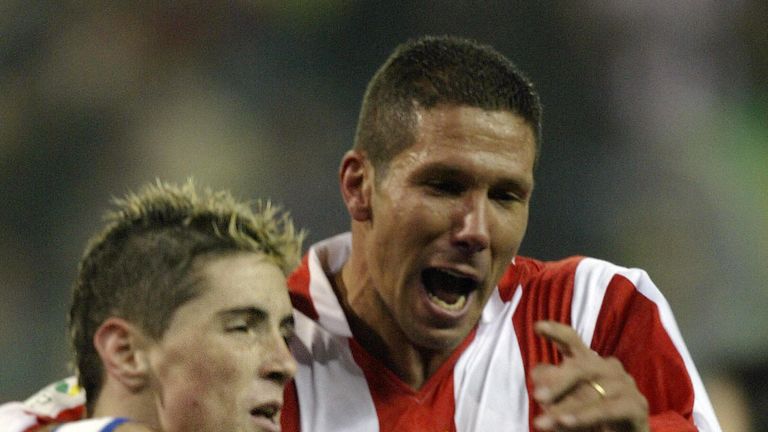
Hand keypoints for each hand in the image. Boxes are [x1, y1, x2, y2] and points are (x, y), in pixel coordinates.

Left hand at [531, 320, 648, 430]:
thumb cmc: (590, 418)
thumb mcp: (565, 400)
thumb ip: (552, 386)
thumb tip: (537, 373)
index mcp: (588, 362)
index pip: (572, 341)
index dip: (557, 332)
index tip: (538, 327)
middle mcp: (608, 367)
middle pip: (581, 366)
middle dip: (557, 382)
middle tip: (538, 397)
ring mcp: (625, 384)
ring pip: (591, 391)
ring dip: (565, 408)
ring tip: (543, 423)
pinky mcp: (637, 405)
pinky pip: (607, 408)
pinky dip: (585, 416)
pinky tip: (567, 422)